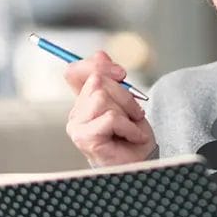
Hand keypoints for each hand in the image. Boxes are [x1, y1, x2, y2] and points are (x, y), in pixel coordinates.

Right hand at [64, 51, 155, 166]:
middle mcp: (75, 113)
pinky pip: (110, 117)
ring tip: (132, 126)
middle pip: (96, 81)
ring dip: (127, 111)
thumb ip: (111, 78)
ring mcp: (76, 126)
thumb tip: (100, 54)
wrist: (141, 162)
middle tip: (135, 112)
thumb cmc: (133, 134)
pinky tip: (132, 136)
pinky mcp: (84, 138)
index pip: (74, 71)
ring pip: (103, 97)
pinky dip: (129, 126)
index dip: (96, 65)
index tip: (121, 73)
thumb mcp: (126, 100)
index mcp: (83, 101)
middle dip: (124, 94)